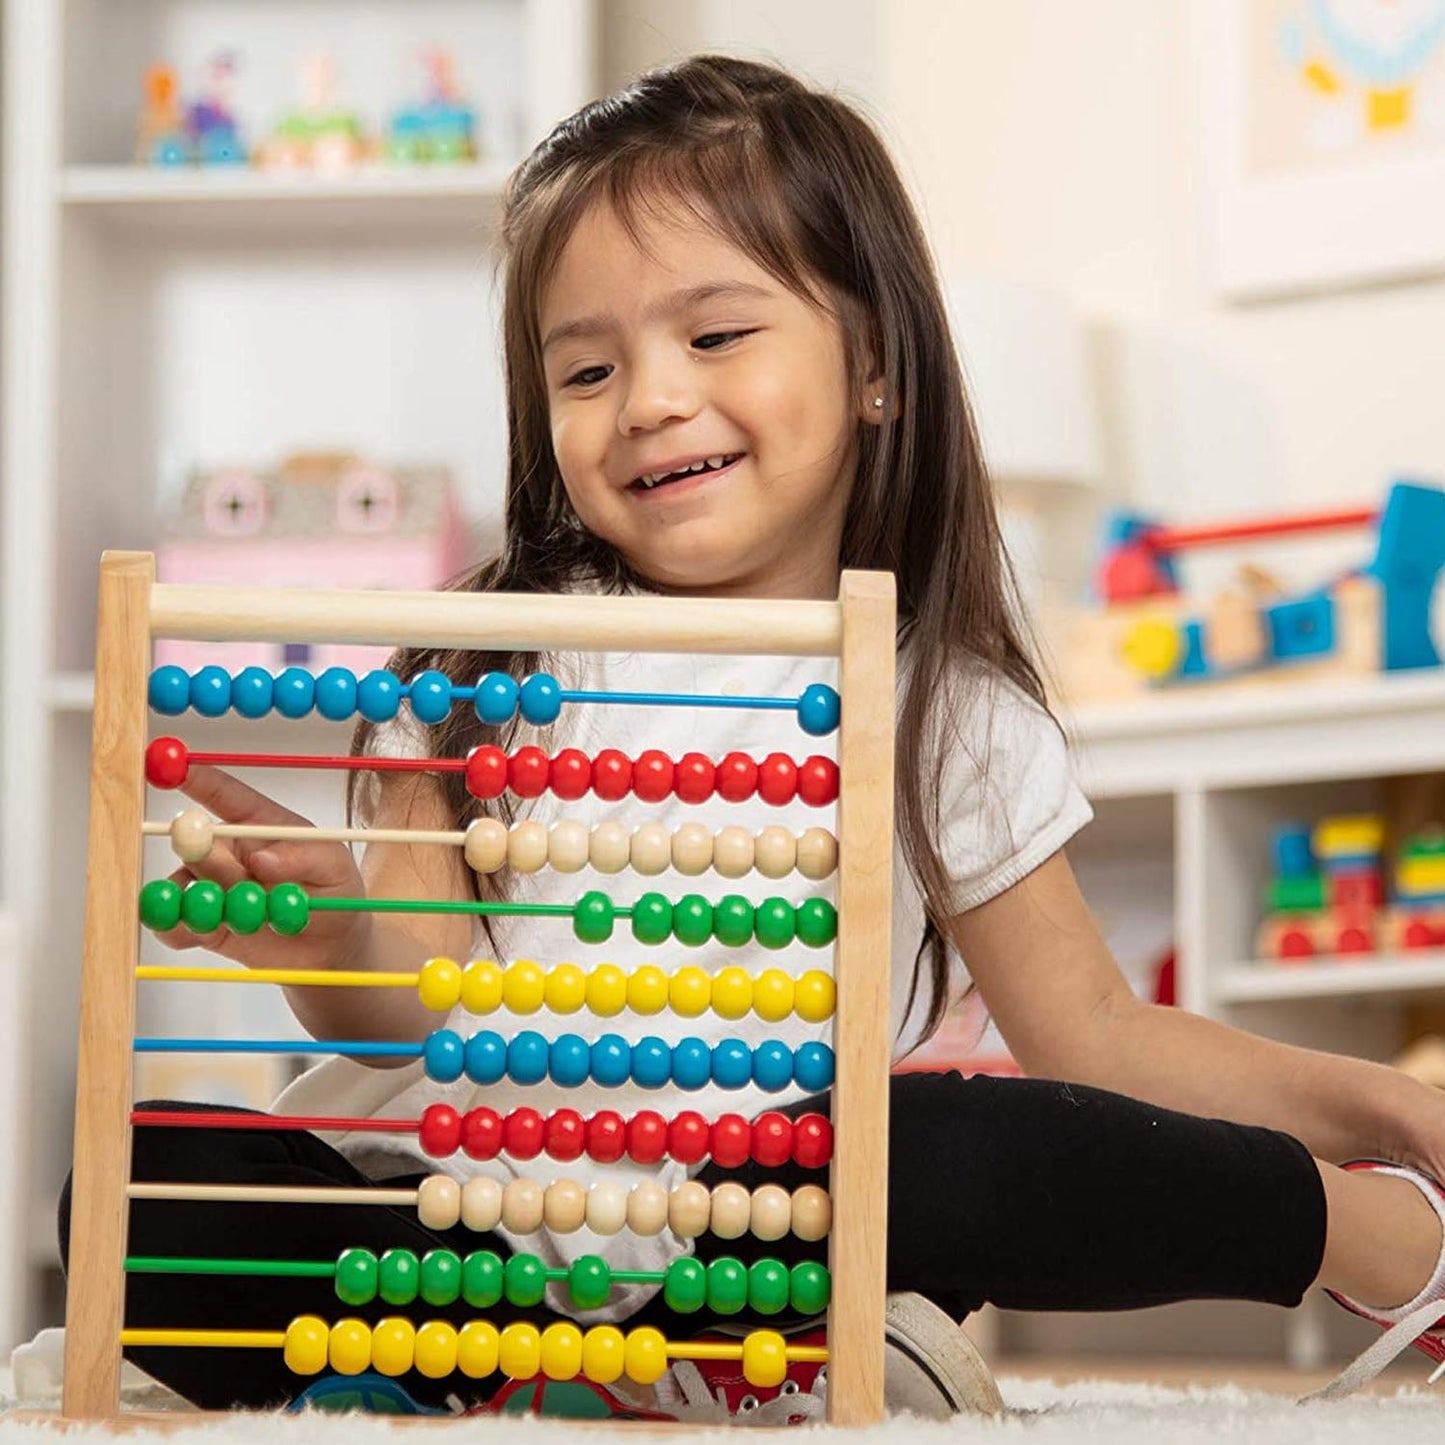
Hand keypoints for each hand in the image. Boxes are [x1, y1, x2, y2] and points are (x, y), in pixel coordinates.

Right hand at [149, 763, 368, 975]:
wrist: (330, 946)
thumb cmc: (335, 891)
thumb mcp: (334, 868)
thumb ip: (303, 859)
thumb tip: (261, 858)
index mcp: (259, 824)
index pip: (224, 794)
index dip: (197, 779)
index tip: (174, 770)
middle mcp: (228, 852)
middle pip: (197, 843)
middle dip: (206, 856)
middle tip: (238, 876)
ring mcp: (211, 887)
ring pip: (182, 886)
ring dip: (200, 903)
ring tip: (247, 920)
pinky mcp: (201, 924)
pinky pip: (173, 925)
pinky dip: (178, 930)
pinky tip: (204, 936)